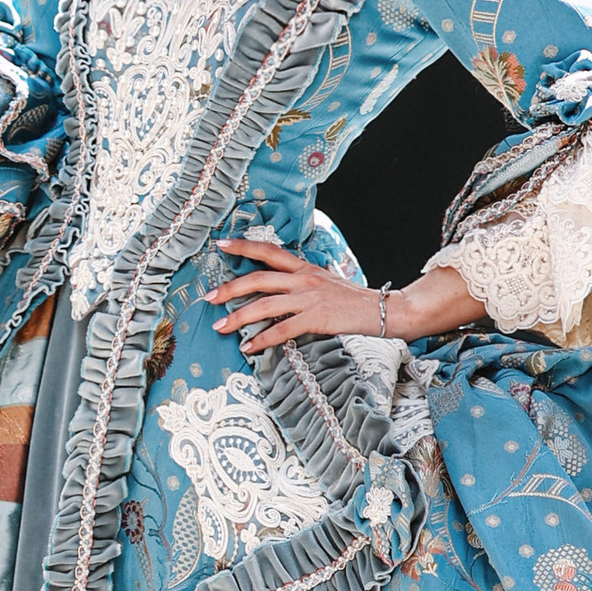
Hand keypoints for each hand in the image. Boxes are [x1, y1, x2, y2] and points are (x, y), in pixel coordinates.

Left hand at [212, 236, 383, 353]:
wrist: (383, 310)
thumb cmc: (353, 300)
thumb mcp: (325, 283)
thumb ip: (301, 284)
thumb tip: (278, 294)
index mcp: (305, 268)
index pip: (269, 251)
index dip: (244, 246)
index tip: (221, 243)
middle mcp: (304, 279)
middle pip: (258, 279)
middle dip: (229, 289)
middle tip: (208, 297)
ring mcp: (309, 298)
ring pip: (264, 305)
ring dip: (238, 318)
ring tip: (220, 327)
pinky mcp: (316, 319)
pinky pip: (282, 330)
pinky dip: (262, 339)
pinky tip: (249, 346)